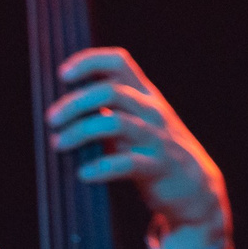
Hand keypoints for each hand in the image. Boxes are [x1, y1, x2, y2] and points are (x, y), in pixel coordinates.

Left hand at [47, 47, 229, 242]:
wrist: (196, 187)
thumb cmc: (154, 151)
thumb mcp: (136, 122)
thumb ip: (110, 109)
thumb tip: (64, 105)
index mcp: (145, 94)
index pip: (119, 62)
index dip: (89, 61)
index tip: (63, 75)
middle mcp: (152, 110)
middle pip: (110, 91)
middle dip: (75, 103)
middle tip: (51, 119)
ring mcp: (156, 137)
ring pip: (115, 123)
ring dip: (81, 131)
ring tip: (58, 144)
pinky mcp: (158, 166)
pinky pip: (127, 163)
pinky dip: (101, 168)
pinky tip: (83, 174)